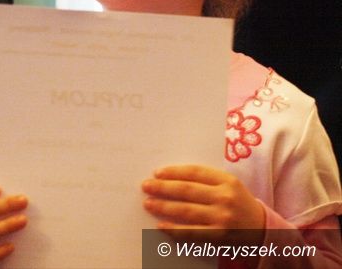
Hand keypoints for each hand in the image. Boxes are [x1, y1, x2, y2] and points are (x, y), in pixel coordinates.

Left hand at [142, 165, 264, 244]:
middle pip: (187, 190)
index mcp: (227, 180)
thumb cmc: (238, 202)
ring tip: (148, 203)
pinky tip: (161, 226)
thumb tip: (170, 176)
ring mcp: (222, 218)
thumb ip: (205, 179)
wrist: (262, 229)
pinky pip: (191, 233)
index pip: (195, 172)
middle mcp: (225, 197)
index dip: (174, 172)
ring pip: (186, 211)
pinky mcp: (219, 236)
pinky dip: (174, 229)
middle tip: (146, 186)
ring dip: (164, 207)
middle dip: (163, 187)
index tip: (157, 173)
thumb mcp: (229, 184)